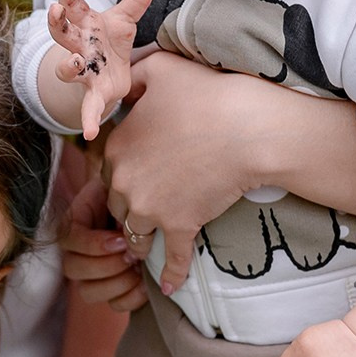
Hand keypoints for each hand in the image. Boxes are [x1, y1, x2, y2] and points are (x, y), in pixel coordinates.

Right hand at [49, 0, 155, 138]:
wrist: (113, 71)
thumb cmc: (112, 40)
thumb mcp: (126, 19)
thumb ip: (136, 1)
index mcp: (83, 24)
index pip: (70, 2)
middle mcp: (78, 46)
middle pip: (60, 32)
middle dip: (56, 22)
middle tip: (56, 10)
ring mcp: (83, 70)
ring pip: (67, 68)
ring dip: (67, 66)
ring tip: (75, 63)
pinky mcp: (94, 92)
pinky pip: (88, 107)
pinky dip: (88, 119)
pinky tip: (89, 133)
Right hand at [58, 176, 148, 314]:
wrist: (145, 208)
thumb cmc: (131, 197)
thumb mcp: (118, 189)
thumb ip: (114, 200)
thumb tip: (122, 220)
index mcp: (73, 226)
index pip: (68, 240)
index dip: (93, 245)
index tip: (120, 241)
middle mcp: (75, 253)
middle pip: (73, 269)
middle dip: (106, 265)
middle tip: (132, 256)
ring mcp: (90, 276)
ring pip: (89, 292)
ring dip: (116, 284)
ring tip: (138, 270)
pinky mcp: (110, 290)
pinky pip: (114, 305)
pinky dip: (131, 298)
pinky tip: (145, 284)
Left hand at [99, 53, 284, 295]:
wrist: (249, 129)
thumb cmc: (207, 93)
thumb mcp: (159, 69)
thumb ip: (130, 76)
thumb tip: (115, 85)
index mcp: (116, 147)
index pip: (106, 171)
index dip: (124, 175)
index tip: (139, 178)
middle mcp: (124, 181)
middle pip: (118, 206)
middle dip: (130, 210)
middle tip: (146, 212)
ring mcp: (150, 208)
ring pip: (136, 235)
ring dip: (142, 243)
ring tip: (151, 247)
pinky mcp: (179, 226)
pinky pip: (171, 259)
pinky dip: (171, 275)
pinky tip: (169, 288)